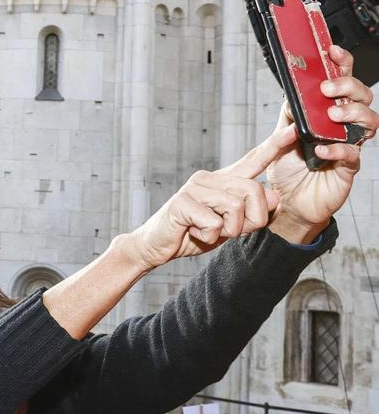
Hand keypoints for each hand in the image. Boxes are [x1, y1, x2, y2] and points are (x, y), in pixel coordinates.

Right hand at [130, 146, 279, 269]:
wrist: (156, 246)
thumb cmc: (193, 232)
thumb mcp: (229, 224)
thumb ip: (251, 211)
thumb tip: (273, 197)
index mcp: (222, 180)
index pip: (252, 160)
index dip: (274, 146)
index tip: (294, 130)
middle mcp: (209, 178)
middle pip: (253, 191)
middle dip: (252, 220)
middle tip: (231, 231)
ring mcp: (194, 187)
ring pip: (236, 207)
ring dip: (228, 230)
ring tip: (209, 231)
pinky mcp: (182, 202)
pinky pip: (214, 223)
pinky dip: (209, 235)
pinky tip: (193, 232)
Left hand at [265, 45, 378, 243]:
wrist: (289, 203)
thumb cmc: (288, 169)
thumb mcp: (280, 138)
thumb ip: (287, 117)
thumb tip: (291, 94)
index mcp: (327, 113)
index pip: (342, 83)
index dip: (342, 65)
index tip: (332, 52)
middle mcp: (343, 126)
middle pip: (362, 96)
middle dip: (348, 87)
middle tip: (329, 90)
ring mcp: (350, 144)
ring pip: (370, 120)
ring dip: (352, 113)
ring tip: (333, 115)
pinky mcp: (349, 167)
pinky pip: (353, 153)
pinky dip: (339, 148)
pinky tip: (323, 148)